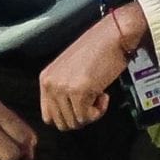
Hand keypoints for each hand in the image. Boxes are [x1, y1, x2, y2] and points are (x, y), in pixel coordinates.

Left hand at [38, 6, 141, 129]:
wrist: (113, 36)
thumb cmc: (98, 49)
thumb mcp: (71, 70)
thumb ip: (64, 90)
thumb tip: (69, 113)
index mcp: (46, 78)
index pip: (48, 116)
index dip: (67, 116)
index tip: (81, 107)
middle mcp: (50, 84)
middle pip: (61, 123)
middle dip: (80, 117)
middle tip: (92, 102)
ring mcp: (63, 88)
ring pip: (75, 122)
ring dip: (90, 114)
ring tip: (99, 95)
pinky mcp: (79, 91)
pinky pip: (87, 117)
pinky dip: (99, 111)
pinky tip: (104, 95)